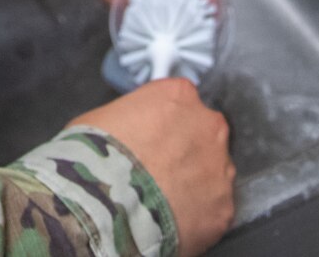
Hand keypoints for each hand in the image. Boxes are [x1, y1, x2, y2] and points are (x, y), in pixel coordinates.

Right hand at [68, 79, 234, 256]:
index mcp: (179, 95)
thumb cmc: (94, 155)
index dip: (164, 123)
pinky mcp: (224, 207)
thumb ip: (131, 118)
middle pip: (204, 134)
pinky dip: (198, 216)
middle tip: (160, 171)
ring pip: (214, 172)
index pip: (180, 101)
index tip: (152, 139)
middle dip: (187, 150)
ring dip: (196, 183)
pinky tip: (173, 222)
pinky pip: (214, 210)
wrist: (105, 204)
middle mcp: (209, 125)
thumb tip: (130, 133)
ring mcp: (220, 168)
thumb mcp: (102, 117)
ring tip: (164, 202)